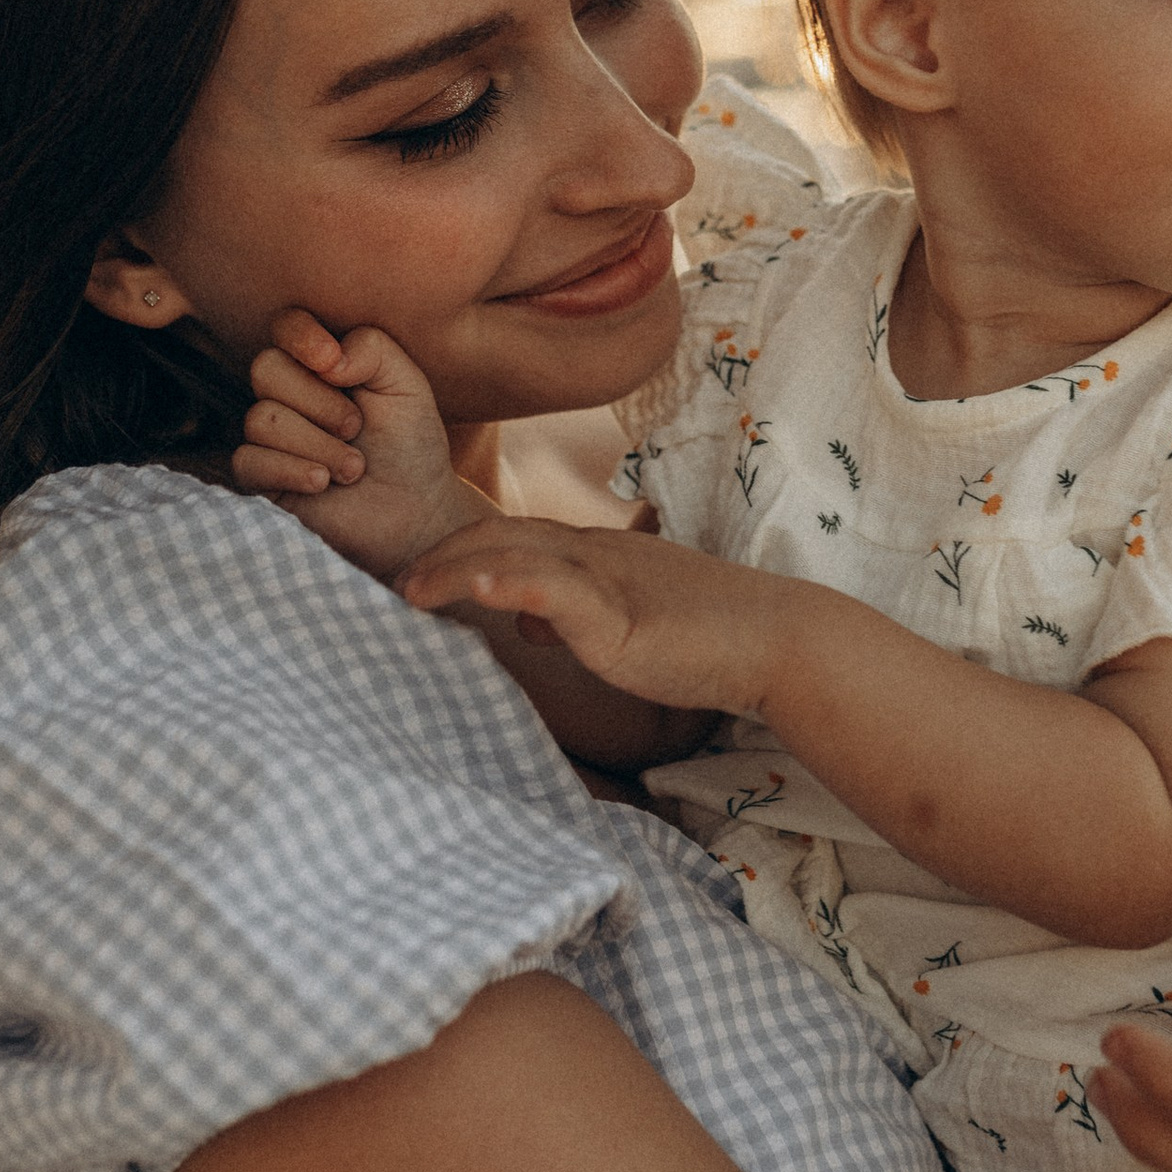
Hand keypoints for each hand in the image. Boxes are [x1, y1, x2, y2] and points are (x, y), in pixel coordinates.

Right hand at [231, 311, 482, 580]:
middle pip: (266, 369)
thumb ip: (372, 348)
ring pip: (261, 419)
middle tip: (356, 428)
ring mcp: (271, 435)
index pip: (286, 325)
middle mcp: (288, 392)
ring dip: (318, 446)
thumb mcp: (407, 384)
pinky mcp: (261, 477)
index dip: (301, 337)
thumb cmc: (410, 443)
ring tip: (353, 468)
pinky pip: (248, 461)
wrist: (414, 511)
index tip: (332, 363)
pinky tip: (324, 484)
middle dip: (319, 402)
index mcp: (320, 361)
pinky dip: (291, 471)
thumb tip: (326, 359)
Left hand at [397, 517, 791, 716]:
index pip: (514, 534)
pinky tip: (478, 588)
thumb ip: (572, 615)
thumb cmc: (710, 634)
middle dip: (443, 555)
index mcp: (596, 553)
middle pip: (501, 533)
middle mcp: (594, 553)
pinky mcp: (620, 617)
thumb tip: (525, 623)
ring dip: (456, 568)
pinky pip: (556, 590)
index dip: (461, 548)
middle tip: (395, 582)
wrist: (776, 638)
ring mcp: (607, 579)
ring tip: (410, 590)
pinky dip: (510, 583)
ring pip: (517, 553)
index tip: (418, 575)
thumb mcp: (627, 619)